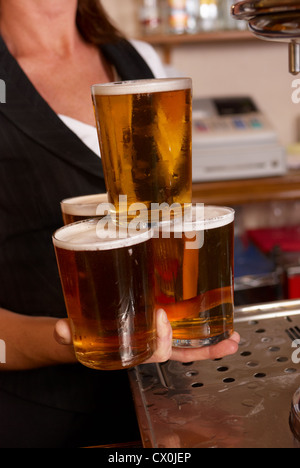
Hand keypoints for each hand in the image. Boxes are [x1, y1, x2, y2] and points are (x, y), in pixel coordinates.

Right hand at [54, 309, 239, 364]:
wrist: (82, 335)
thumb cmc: (83, 335)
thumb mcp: (73, 334)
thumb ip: (66, 332)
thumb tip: (59, 329)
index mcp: (132, 353)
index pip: (154, 354)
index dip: (162, 339)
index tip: (160, 315)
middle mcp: (148, 348)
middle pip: (179, 352)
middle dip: (203, 349)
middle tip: (227, 341)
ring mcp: (156, 338)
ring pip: (187, 346)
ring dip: (211, 343)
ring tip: (232, 338)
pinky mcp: (159, 325)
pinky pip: (183, 333)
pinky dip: (201, 332)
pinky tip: (218, 324)